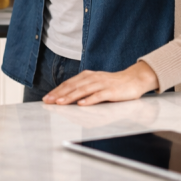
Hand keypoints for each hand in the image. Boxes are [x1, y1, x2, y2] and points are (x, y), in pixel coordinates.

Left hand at [42, 62, 159, 105]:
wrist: (134, 79)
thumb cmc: (112, 84)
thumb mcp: (95, 83)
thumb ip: (83, 88)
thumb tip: (67, 98)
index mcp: (87, 76)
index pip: (68, 84)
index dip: (57, 91)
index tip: (46, 98)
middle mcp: (92, 78)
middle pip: (73, 86)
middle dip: (59, 94)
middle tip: (48, 101)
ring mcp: (102, 84)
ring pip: (83, 90)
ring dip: (70, 97)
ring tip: (60, 103)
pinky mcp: (111, 91)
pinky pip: (98, 96)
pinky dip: (89, 100)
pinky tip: (81, 104)